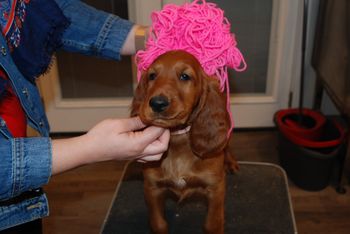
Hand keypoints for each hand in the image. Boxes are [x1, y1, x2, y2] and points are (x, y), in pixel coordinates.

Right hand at [51, 117, 168, 174]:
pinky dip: (154, 148)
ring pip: (158, 154)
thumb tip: (149, 117)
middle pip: (163, 147)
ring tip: (154, 131)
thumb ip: (136, 121)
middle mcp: (139, 152)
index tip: (159, 115)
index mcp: (138, 144)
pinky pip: (149, 156)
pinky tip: (147, 138)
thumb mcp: (118, 124)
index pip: (158, 133)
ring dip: (161, 142)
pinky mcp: (132, 157)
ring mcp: (136, 156)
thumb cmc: (100, 137)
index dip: (161, 123)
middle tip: (159, 123)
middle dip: (165, 134)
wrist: (88, 150)